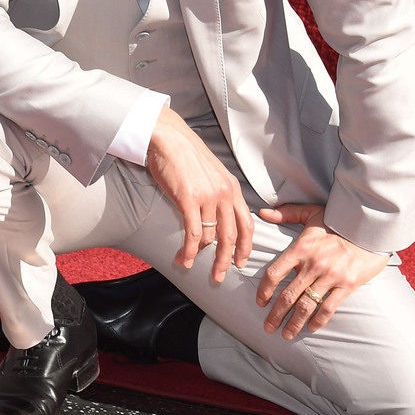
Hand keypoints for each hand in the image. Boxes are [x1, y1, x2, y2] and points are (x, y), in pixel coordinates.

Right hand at [146, 106, 253, 281]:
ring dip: (200, 256)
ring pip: (210, 238)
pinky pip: (193, 234)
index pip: (246, 224)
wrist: (168, 138)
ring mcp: (208, 197)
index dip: (245, 246)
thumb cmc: (185, 154)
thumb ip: (218, 194)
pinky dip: (188, 251)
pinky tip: (183, 259)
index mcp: (232, 188)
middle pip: (231, 236)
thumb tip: (216, 217)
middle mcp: (225, 194)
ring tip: (189, 265)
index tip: (240, 262)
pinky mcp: (189, 200)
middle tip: (219, 276)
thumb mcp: (212, 173)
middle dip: (226, 261)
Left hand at [256, 203, 387, 340]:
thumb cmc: (337, 221)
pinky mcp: (347, 285)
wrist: (370, 228)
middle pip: (288, 295)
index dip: (264, 290)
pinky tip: (310, 328)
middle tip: (268, 327)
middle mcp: (313, 263)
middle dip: (276, 314)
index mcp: (301, 247)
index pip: (275, 273)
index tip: (260, 302)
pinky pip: (328, 308)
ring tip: (286, 334)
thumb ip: (286, 213)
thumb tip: (263, 212)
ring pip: (306, 305)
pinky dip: (318, 321)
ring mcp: (331, 276)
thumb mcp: (311, 213)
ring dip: (294, 323)